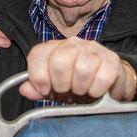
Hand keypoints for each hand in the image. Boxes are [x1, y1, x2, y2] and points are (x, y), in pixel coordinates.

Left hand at [20, 38, 135, 101]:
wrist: (107, 81)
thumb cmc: (76, 84)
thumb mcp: (53, 88)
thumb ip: (37, 89)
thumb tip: (24, 89)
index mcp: (53, 48)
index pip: (38, 55)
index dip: (38, 77)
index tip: (45, 90)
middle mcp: (72, 44)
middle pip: (59, 62)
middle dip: (61, 85)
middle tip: (67, 91)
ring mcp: (93, 49)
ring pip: (82, 70)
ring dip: (81, 89)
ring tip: (83, 91)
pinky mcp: (112, 59)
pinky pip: (103, 77)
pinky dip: (98, 90)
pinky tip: (97, 91)